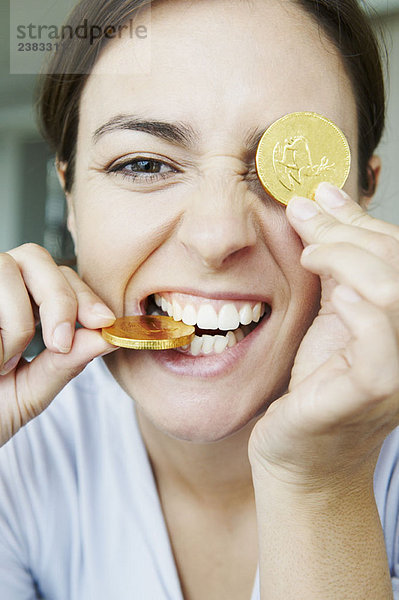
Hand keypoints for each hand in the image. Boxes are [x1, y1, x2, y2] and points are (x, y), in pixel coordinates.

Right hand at [0, 243, 117, 446]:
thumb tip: (109, 336)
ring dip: (19, 320)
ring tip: (7, 361)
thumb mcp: (30, 392)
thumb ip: (67, 363)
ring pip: (7, 268)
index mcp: (19, 304)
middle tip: (60, 342)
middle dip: (59, 299)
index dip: (84, 294)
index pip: (61, 276)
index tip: (103, 322)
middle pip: (35, 257)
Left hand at [249, 182, 398, 489]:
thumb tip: (322, 200)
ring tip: (309, 251)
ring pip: (391, 287)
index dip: (359, 218)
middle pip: (397, 262)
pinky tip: (322, 280)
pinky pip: (378, 328)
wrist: (301, 451)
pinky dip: (352, 294)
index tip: (319, 195)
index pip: (397, 253)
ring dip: (345, 254)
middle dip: (346, 228)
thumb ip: (337, 262)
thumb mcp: (333, 310)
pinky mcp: (377, 387)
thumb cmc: (319, 381)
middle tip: (302, 212)